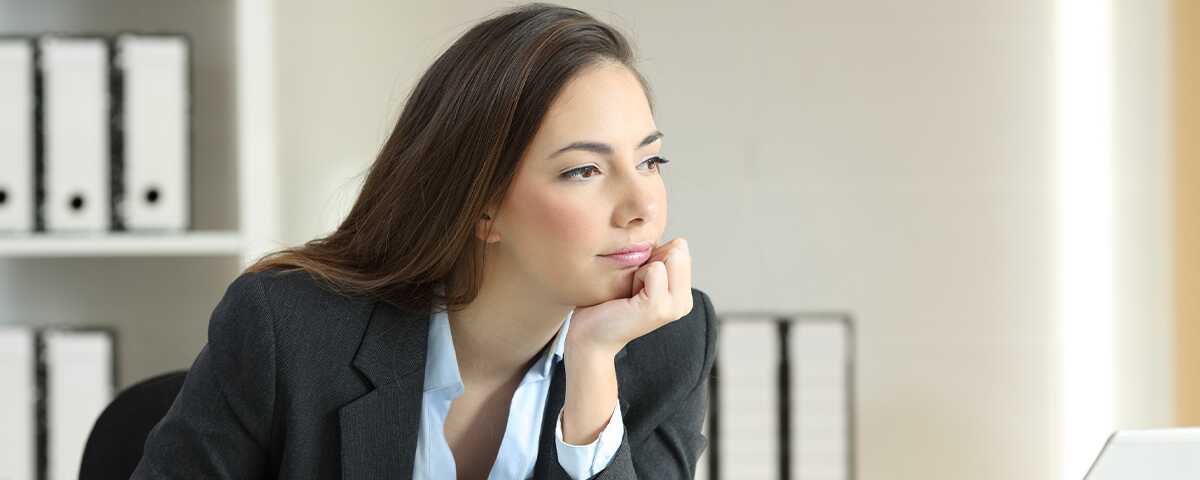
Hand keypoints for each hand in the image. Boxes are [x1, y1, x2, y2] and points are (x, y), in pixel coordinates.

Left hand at [567, 237, 693, 354]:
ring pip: (668, 257)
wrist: (590, 335)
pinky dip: (636, 277)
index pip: (680, 249)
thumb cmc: (609, 302)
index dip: (652, 256)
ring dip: (641, 269)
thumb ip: (661, 257)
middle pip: (677, 251)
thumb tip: (679, 242)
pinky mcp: (658, 308)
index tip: (638, 281)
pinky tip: (627, 299)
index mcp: (682, 294)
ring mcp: (673, 307)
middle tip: (632, 288)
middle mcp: (683, 303)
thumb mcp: (639, 274)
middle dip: (649, 261)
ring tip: (630, 294)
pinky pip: (654, 269)